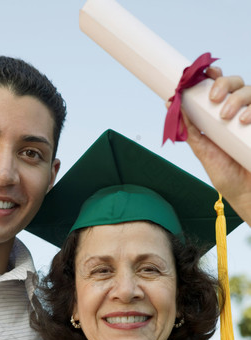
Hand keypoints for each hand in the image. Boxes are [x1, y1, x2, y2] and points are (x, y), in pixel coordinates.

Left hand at [184, 68, 250, 225]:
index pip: (220, 87)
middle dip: (223, 84)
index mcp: (221, 116)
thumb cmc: (225, 173)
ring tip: (226, 116)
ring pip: (249, 91)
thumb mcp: (202, 150)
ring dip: (237, 98)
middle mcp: (239, 112)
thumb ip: (190, 130)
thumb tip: (171, 105)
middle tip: (213, 98)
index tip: (204, 73)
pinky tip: (245, 121)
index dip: (213, 75)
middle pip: (235, 83)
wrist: (245, 192)